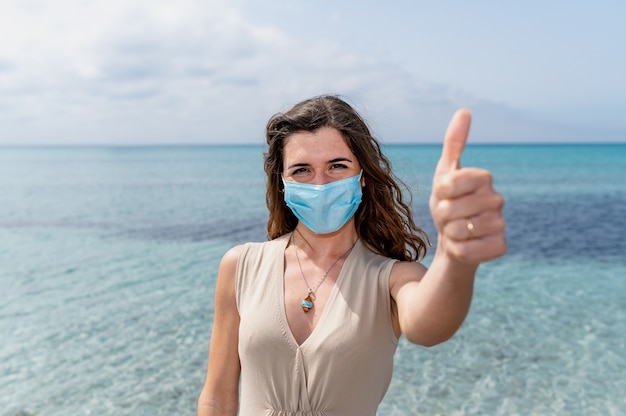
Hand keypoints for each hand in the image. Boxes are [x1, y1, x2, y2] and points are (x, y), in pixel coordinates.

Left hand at [429, 109, 505, 263]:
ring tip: (456, 230)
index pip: (447, 183)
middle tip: (449, 216)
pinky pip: (465, 250)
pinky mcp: (500, 247)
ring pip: (457, 230)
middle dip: (441, 215)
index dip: (438, 193)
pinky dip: (456, 250)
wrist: (454, 238)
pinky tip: (464, 245)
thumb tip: (465, 110)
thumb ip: (454, 143)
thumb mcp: (445, 173)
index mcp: (483, 178)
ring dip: (448, 233)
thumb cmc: (449, 202)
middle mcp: (497, 199)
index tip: (444, 195)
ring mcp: (500, 224)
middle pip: (450, 209)